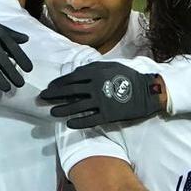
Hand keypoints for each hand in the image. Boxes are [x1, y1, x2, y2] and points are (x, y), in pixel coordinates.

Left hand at [40, 61, 162, 128]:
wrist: (147, 91)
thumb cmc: (128, 76)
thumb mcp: (110, 66)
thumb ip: (93, 68)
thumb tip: (77, 71)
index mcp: (95, 72)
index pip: (71, 78)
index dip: (58, 83)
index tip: (49, 87)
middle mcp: (94, 86)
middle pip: (69, 91)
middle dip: (54, 95)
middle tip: (43, 98)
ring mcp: (100, 101)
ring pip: (76, 106)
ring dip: (62, 110)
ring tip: (52, 112)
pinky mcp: (107, 114)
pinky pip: (89, 119)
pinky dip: (78, 122)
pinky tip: (69, 124)